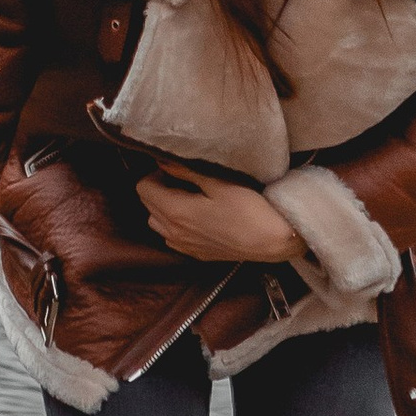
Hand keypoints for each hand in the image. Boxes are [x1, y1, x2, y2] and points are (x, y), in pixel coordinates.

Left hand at [136, 168, 306, 264]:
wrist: (272, 241)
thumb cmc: (249, 209)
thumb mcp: (219, 182)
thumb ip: (186, 171)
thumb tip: (163, 160)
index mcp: (175, 211)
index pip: (143, 188)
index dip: (154, 174)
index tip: (174, 169)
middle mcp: (173, 232)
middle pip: (147, 205)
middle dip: (158, 188)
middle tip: (182, 179)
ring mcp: (184, 246)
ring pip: (156, 223)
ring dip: (163, 208)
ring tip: (187, 197)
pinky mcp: (196, 254)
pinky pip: (171, 238)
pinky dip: (174, 225)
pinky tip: (196, 217)